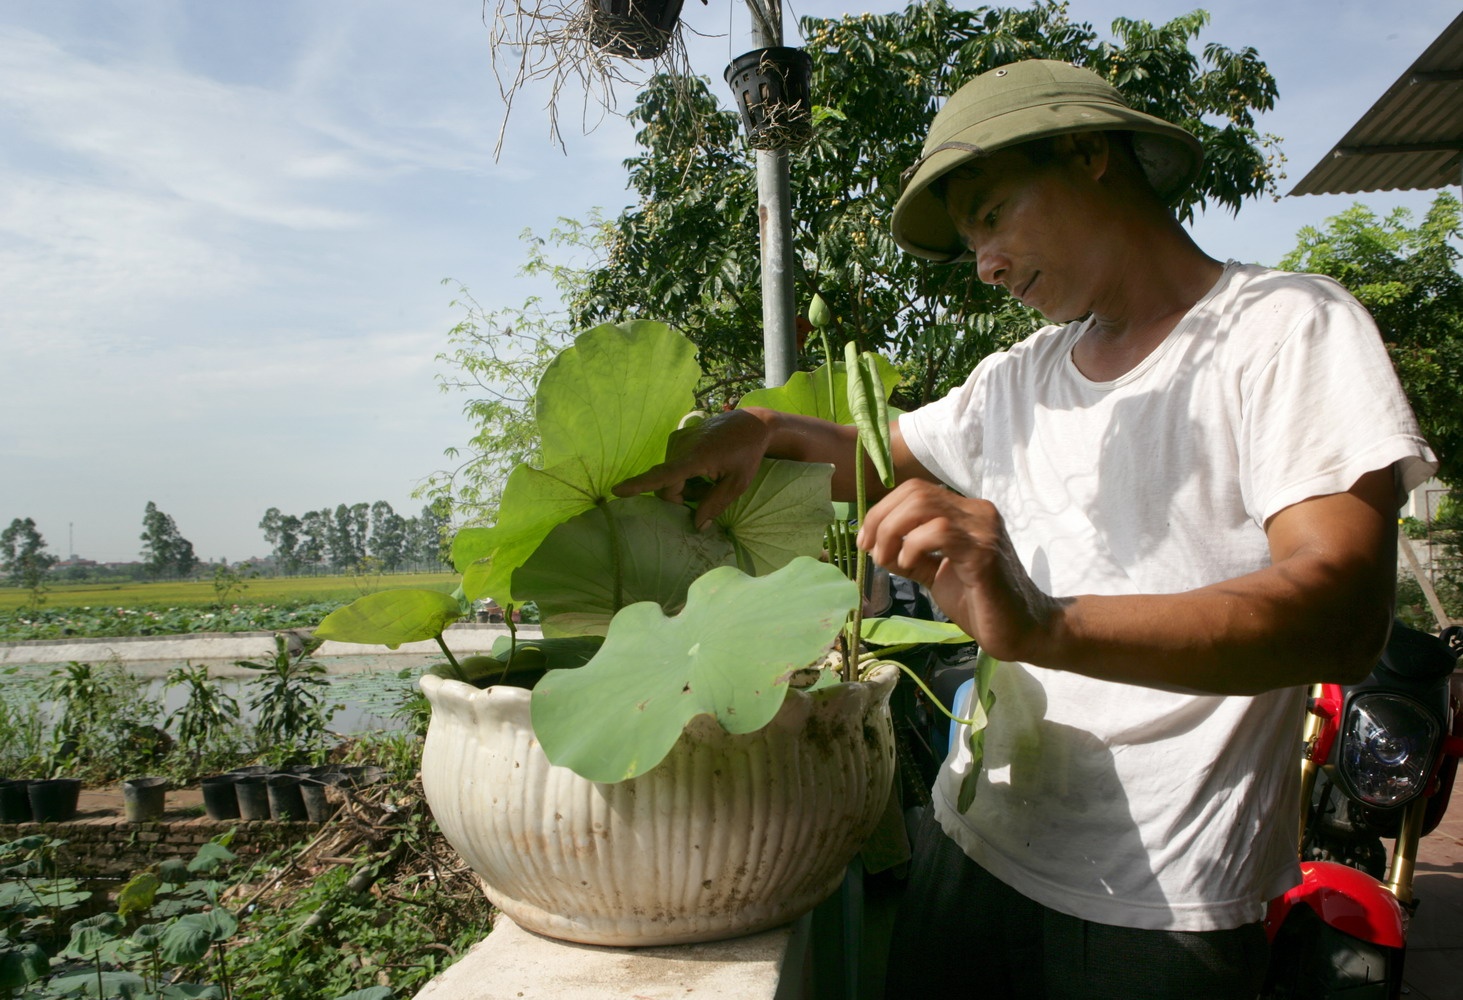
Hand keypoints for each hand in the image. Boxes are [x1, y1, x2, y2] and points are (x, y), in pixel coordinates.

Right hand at [612, 409, 771, 527]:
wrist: (751, 424)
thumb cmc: (747, 455)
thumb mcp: (737, 484)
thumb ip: (715, 505)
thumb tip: (697, 526)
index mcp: (696, 457)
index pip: (662, 475)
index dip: (638, 485)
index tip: (616, 491)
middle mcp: (681, 446)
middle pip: (667, 485)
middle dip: (682, 497)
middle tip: (708, 495)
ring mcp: (678, 439)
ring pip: (669, 477)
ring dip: (685, 486)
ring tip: (709, 479)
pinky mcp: (678, 437)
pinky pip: (672, 465)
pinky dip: (684, 474)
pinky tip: (704, 469)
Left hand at [856, 480, 1061, 663]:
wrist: (1022, 632)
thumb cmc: (981, 604)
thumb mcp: (936, 573)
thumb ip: (911, 556)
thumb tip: (877, 545)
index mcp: (966, 513)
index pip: (916, 491)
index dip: (883, 510)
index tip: (865, 540)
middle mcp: (976, 512)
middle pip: (915, 492)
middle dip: (881, 519)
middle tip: (871, 550)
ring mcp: (983, 529)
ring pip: (924, 505)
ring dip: (893, 531)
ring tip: (888, 560)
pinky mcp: (985, 552)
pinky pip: (940, 531)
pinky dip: (913, 545)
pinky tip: (910, 565)